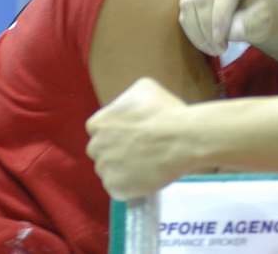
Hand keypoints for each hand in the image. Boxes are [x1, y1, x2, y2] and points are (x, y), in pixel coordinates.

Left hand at [86, 78, 204, 199]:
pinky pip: (120, 189)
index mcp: (98, 123)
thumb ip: (128, 98)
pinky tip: (147, 177)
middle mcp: (96, 147)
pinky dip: (131, 186)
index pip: (98, 129)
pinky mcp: (117, 189)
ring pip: (110, 171)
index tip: (131, 134)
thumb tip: (128, 106)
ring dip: (123, 169)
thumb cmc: (165, 112)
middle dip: (115, 150)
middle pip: (101, 151)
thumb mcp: (145, 88)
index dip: (115, 131)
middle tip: (139, 149)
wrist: (181, 139)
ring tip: (146, 165)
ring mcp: (105, 170)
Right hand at [179, 0, 277, 55]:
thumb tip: (223, 33)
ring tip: (211, 49)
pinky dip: (191, 29)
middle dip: (207, 29)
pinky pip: (185, 9)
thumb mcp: (262, 22)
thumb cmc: (263, 14)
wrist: (259, 10)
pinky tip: (203, 42)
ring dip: (196, 31)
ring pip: (189, 3)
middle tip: (218, 50)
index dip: (218, 19)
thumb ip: (244, 26)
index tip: (221, 42)